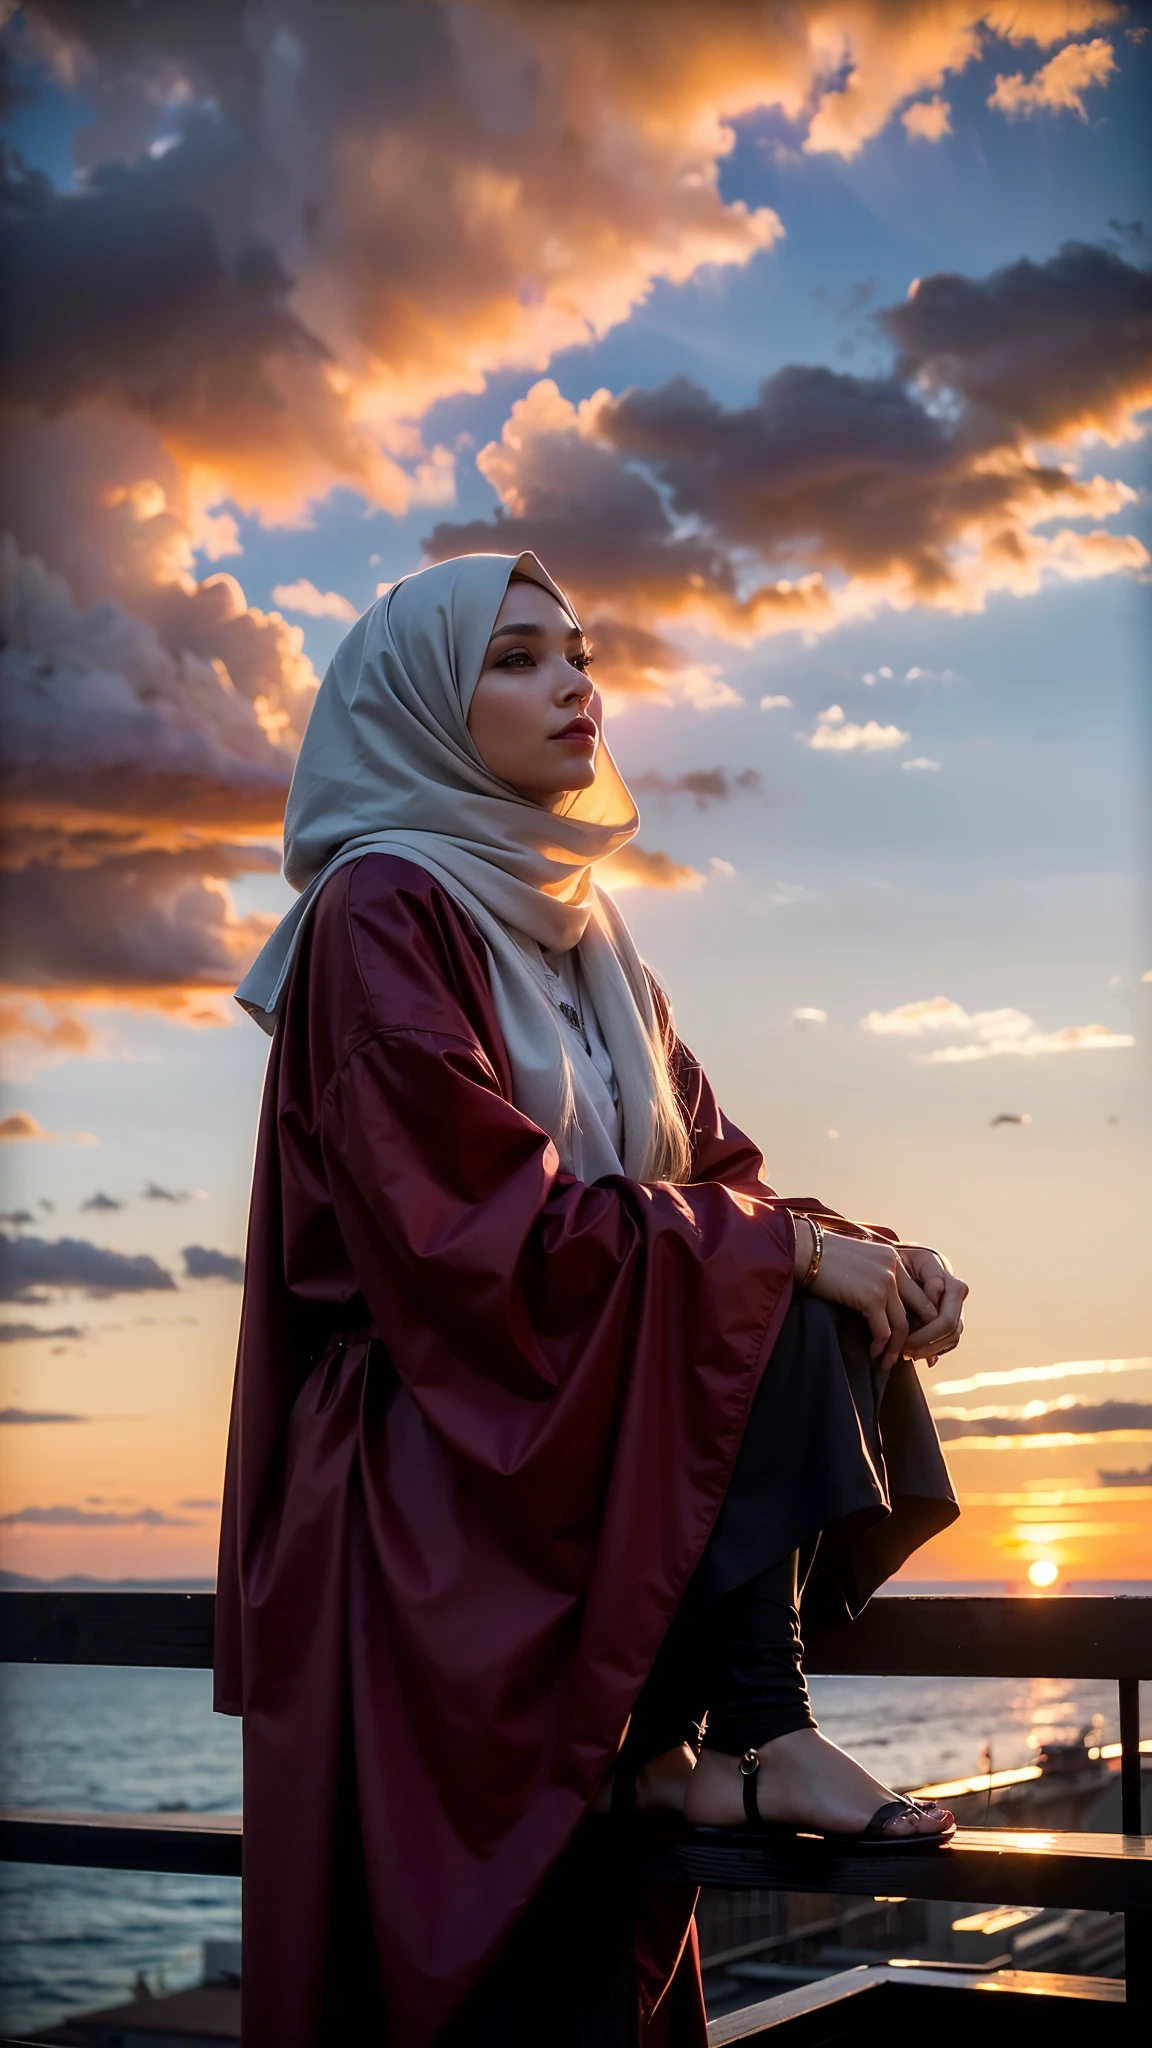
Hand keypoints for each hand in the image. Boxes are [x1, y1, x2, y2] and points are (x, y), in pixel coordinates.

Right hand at [794, 1223, 937, 1370]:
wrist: (805, 1249)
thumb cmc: (824, 1257)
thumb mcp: (860, 1260)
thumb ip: (876, 1274)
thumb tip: (879, 1303)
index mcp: (895, 1259)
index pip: (919, 1292)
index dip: (918, 1317)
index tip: (909, 1334)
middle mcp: (896, 1268)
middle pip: (921, 1309)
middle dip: (919, 1335)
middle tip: (908, 1352)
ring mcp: (886, 1282)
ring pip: (903, 1325)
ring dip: (897, 1347)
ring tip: (889, 1360)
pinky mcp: (872, 1297)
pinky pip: (884, 1331)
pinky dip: (880, 1346)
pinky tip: (873, 1352)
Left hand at [892, 1244, 967, 1366]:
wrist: (905, 1262)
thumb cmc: (902, 1262)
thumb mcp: (906, 1264)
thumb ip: (921, 1280)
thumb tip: (935, 1298)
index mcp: (951, 1284)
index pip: (945, 1319)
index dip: (924, 1332)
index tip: (901, 1338)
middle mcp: (958, 1297)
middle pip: (950, 1331)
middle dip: (925, 1343)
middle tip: (902, 1350)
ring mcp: (957, 1309)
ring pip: (952, 1339)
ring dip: (928, 1350)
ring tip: (905, 1352)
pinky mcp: (952, 1318)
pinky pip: (949, 1341)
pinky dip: (932, 1350)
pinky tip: (915, 1353)